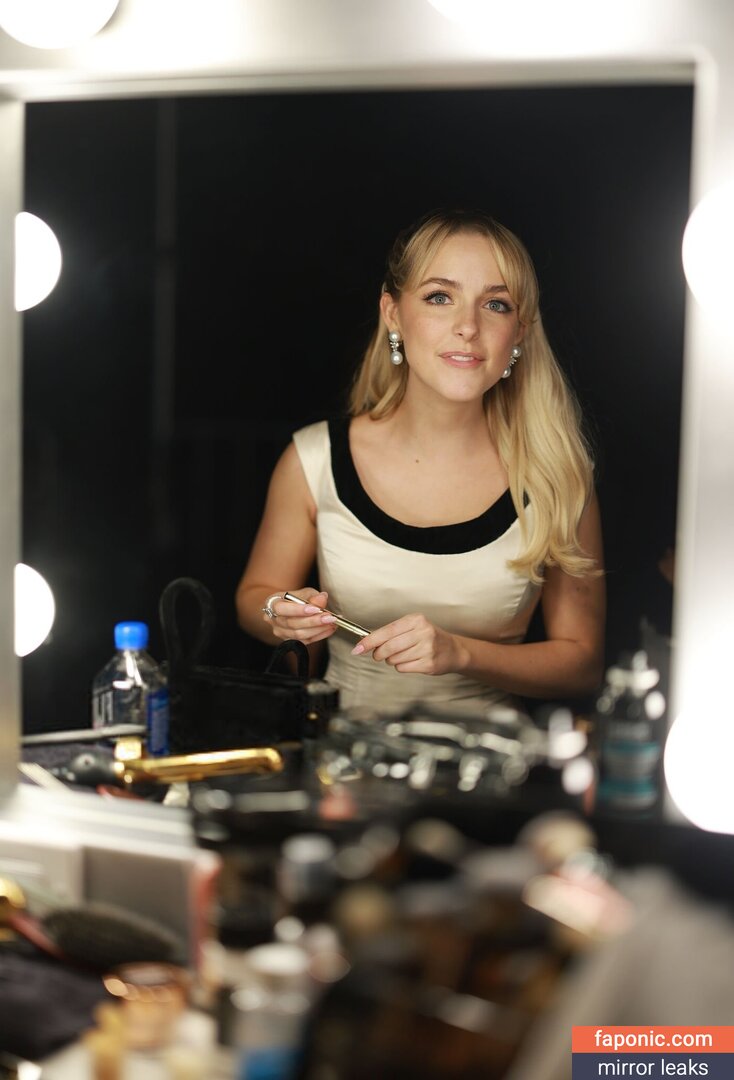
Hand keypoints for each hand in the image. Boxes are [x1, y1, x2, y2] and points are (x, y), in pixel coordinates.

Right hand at [263, 590, 336, 644]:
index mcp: (272, 604)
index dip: (298, 610)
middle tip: (330, 617)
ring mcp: (280, 633)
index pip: (282, 609)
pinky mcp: (290, 641)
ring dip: (319, 629)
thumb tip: (322, 598)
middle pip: (292, 624)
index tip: (316, 609)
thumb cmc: (294, 599)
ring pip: (299, 635)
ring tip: (332, 622)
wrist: (287, 609)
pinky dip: (320, 635)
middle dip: (314, 621)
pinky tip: (329, 628)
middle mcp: (273, 620)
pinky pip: (305, 641)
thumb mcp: (302, 592)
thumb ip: (311, 596)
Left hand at [351, 612, 465, 674]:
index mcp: (416, 620)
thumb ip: (390, 633)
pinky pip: (402, 668)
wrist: (453, 650)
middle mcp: (423, 633)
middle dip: (379, 653)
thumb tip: (366, 643)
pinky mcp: (428, 664)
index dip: (370, 641)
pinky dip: (401, 666)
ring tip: (404, 654)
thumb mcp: (412, 627)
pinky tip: (411, 661)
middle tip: (379, 654)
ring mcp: (427, 649)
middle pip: (388, 647)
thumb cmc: (428, 637)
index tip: (358, 649)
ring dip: (392, 660)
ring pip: (394, 659)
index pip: (387, 631)